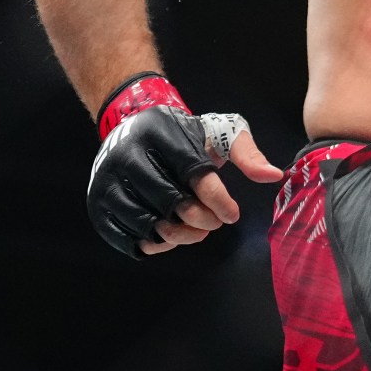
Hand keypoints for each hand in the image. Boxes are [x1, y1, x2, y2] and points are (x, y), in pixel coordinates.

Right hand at [88, 77, 281, 258]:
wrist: (131, 125)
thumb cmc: (181, 135)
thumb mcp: (217, 132)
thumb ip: (247, 154)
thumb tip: (273, 176)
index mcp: (161, 134)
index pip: (195, 175)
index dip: (219, 201)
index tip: (232, 215)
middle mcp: (128, 155)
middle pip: (171, 203)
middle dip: (201, 220)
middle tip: (213, 223)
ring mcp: (107, 179)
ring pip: (147, 224)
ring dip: (178, 236)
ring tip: (194, 231)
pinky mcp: (97, 201)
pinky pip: (125, 237)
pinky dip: (151, 245)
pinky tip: (167, 238)